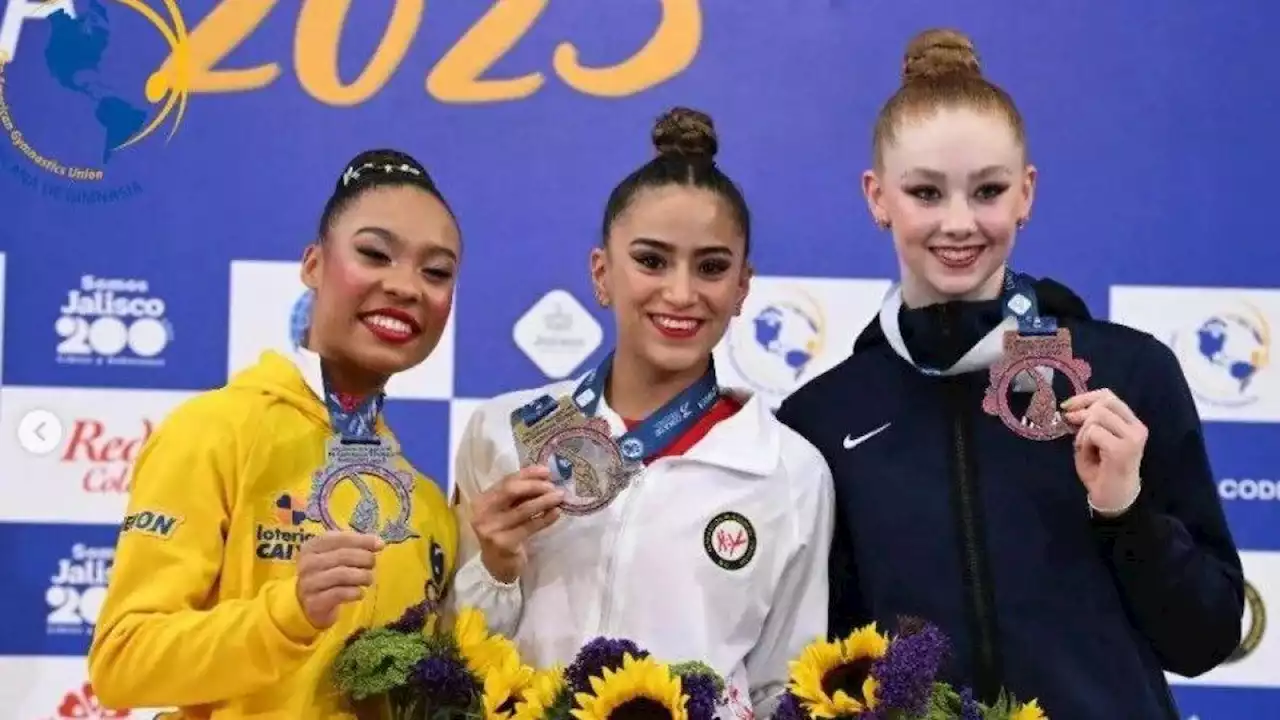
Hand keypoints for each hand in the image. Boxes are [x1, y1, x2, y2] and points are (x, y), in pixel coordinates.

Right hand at [295, 531, 382, 628]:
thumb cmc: (328, 575)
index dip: (362, 540)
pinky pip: (340, 593)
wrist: (310, 606)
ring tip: (368, 579)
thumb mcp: (337, 557)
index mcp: (312, 546)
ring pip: (342, 574)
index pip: (339, 538)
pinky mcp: (314, 602)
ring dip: (362, 576)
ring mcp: (308, 583)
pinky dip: (355, 592)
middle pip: (343, 556)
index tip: (380, 545)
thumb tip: (379, 543)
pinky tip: (360, 593)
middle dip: (364, 559)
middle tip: (372, 565)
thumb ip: (356, 547)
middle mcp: (307, 563)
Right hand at [470, 466, 563, 582]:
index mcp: (482, 500)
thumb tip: (544, 477)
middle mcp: (482, 513)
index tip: (547, 471)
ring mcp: (491, 529)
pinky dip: (545, 518)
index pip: (506, 481)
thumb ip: (519, 496)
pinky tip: (556, 513)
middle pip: (511, 490)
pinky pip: (530, 527)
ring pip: (523, 509)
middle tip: (553, 487)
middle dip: (535, 486)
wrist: (498, 566)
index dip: (527, 474)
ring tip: (560, 497)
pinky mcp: (504, 543)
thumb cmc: (504, 533)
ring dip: (544, 501)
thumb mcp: (506, 511)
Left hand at [1062, 388, 1146, 514]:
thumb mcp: (1091, 441)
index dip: (1086, 397)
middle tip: (1073, 428)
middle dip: (1082, 413)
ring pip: (1097, 416)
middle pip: (1104, 402)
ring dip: (1083, 431)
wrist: (1113, 498)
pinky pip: (1093, 432)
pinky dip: (1084, 441)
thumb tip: (1071, 408)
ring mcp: (1132, 438)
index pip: (1109, 396)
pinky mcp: (1122, 449)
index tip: (1067, 406)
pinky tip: (1088, 454)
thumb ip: (1087, 423)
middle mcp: (1136, 428)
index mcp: (1132, 423)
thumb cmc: (1101, 471)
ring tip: (1085, 447)